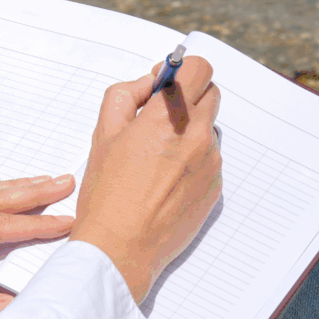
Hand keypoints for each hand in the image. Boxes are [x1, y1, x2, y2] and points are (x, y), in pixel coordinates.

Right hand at [70, 56, 221, 303]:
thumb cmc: (107, 194)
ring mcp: (211, 162)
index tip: (167, 82)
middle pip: (210, 94)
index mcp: (168, 118)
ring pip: (209, 128)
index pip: (199, 69)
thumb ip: (126, 95)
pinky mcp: (216, 186)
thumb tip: (149, 83)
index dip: (183, 71)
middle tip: (160, 117)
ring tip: (158, 158)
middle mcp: (197, 136)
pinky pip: (210, 159)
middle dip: (189, 98)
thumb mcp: (103, 134)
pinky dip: (194, 160)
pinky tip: (167, 180)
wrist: (121, 248)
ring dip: (191, 131)